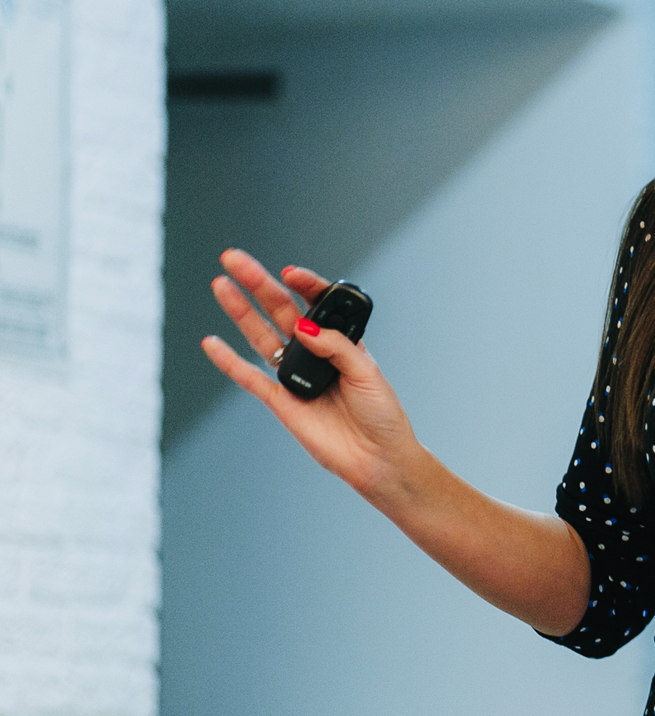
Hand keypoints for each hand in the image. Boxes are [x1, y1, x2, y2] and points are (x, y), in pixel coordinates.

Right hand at [200, 248, 422, 503]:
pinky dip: (229, 361)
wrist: (377, 458)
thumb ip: (336, 347)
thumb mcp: (367, 373)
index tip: (290, 273)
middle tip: (233, 258)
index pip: (316, 303)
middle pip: (280, 310)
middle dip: (257, 282)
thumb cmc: (381, 414)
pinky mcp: (280, 400)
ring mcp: (294, 375)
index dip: (303, 284)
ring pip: (260, 335)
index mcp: (340, 341)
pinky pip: (249, 378)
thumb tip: (302, 327)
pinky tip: (211, 342)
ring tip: (220, 283)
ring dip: (239, 310)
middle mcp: (313, 352)